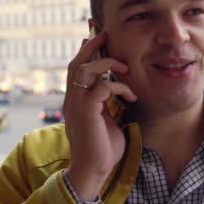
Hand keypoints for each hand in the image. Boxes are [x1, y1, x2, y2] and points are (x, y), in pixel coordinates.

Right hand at [63, 31, 136, 200]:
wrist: (95, 170)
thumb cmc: (103, 147)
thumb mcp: (107, 118)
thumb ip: (107, 102)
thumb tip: (117, 86)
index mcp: (76, 100)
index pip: (77, 68)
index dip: (85, 50)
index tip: (96, 35)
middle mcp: (72, 99)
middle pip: (76, 63)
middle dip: (91, 45)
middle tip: (104, 33)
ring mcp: (76, 104)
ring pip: (84, 70)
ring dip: (107, 64)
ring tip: (125, 68)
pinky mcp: (86, 111)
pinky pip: (102, 87)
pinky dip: (119, 87)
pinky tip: (131, 95)